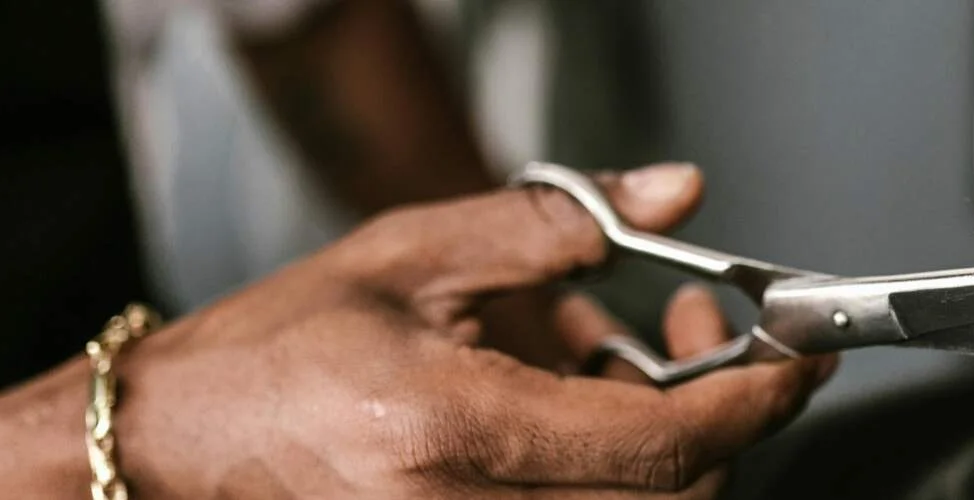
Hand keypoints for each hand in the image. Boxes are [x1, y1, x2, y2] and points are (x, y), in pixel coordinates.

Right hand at [109, 164, 835, 497]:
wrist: (178, 446)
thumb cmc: (274, 354)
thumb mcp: (413, 252)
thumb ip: (553, 222)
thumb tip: (670, 194)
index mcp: (454, 431)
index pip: (663, 444)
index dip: (754, 401)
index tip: (794, 356)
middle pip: (673, 498)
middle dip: (724, 412)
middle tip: (703, 331)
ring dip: (666, 437)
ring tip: (620, 351)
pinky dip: (613, 463)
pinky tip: (578, 397)